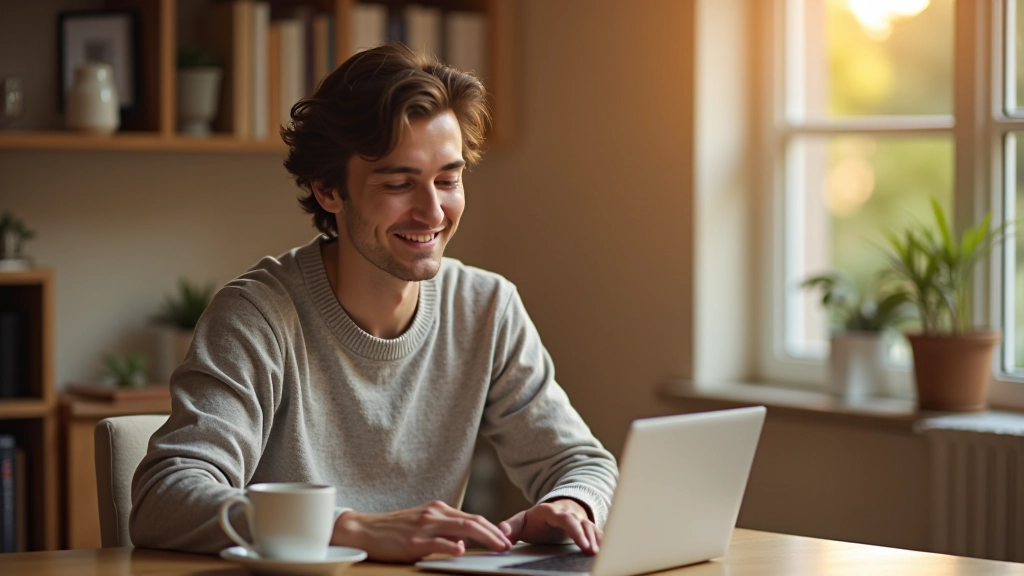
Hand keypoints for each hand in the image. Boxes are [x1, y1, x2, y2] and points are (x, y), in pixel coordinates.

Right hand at [330, 501, 511, 562]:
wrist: (365, 529)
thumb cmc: (395, 529)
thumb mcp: (423, 524)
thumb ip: (444, 530)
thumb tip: (464, 542)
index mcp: (438, 509)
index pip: (472, 518)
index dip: (492, 529)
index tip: (505, 539)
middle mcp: (434, 514)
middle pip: (472, 521)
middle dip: (494, 534)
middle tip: (508, 546)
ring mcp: (424, 527)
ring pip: (461, 528)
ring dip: (484, 538)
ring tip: (497, 547)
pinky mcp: (413, 541)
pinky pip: (436, 542)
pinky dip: (451, 545)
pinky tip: (461, 550)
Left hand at [499, 499, 601, 554]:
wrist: (551, 510)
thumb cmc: (535, 520)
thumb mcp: (521, 521)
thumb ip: (510, 527)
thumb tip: (501, 533)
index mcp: (551, 511)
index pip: (565, 519)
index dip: (575, 530)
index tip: (581, 544)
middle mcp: (568, 513)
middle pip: (581, 522)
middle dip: (587, 537)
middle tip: (592, 552)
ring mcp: (578, 519)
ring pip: (591, 526)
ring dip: (597, 539)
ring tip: (600, 555)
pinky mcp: (586, 526)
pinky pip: (597, 532)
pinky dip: (603, 539)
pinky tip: (609, 550)